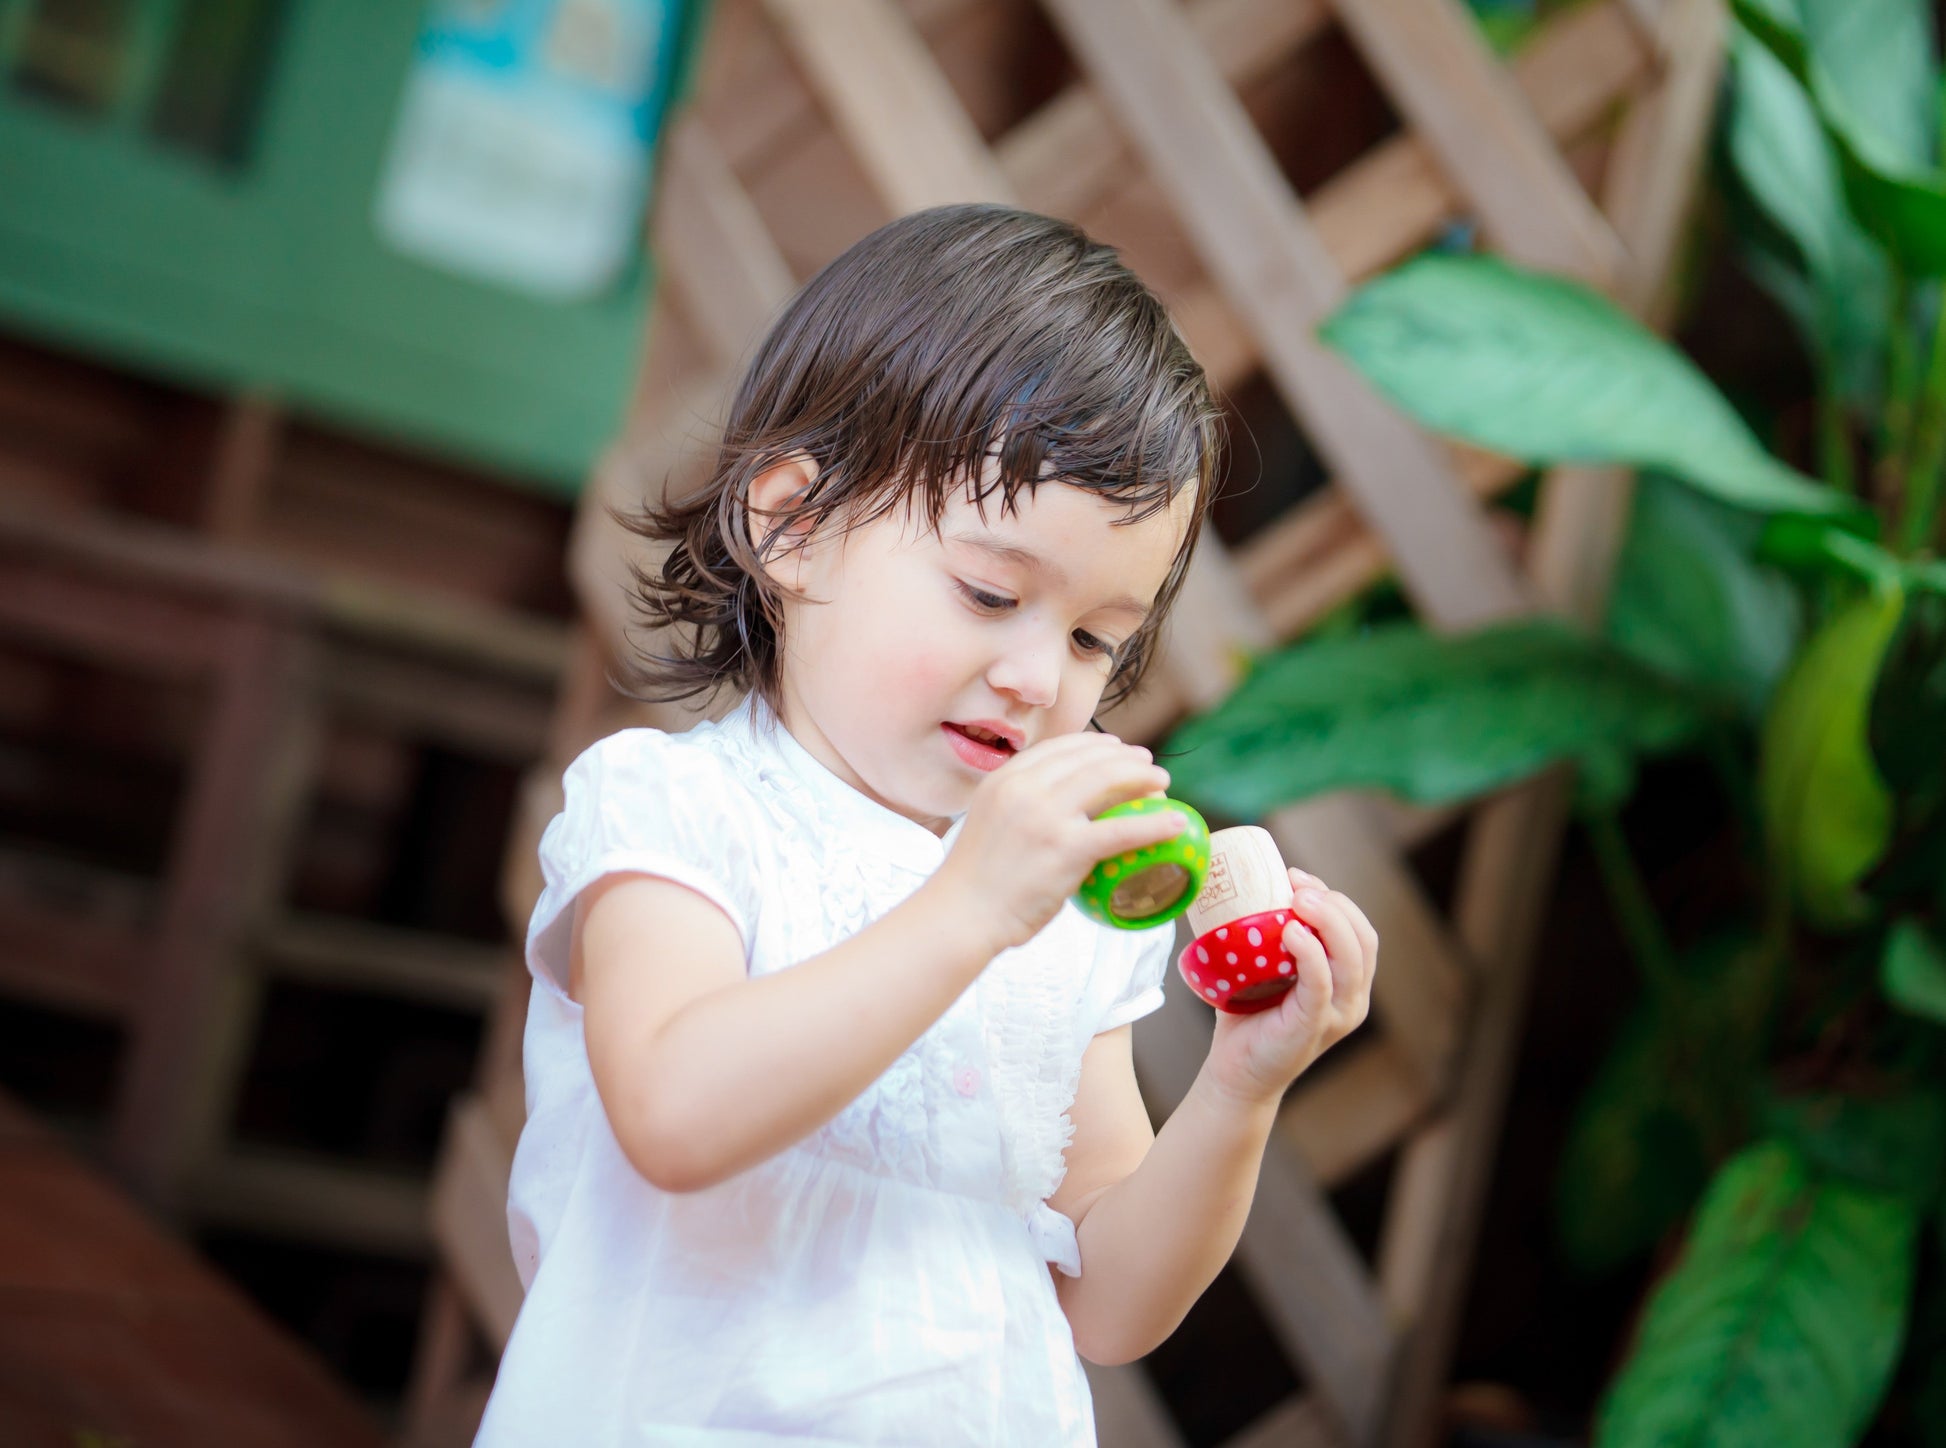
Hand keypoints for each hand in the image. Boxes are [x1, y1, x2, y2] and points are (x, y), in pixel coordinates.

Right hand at [929, 732, 1189, 955]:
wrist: (961, 914)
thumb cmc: (975, 881)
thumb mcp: (990, 822)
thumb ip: (1019, 806)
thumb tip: (1057, 808)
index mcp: (1005, 778)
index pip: (1059, 748)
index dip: (1095, 745)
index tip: (1116, 749)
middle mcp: (1025, 788)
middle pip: (1089, 759)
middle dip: (1125, 757)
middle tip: (1149, 766)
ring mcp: (1046, 816)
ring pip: (1108, 782)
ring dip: (1143, 778)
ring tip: (1163, 784)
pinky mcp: (1066, 848)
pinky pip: (1121, 829)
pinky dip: (1154, 823)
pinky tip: (1174, 823)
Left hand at [1204, 868, 1377, 1106]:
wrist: (1235, 1073)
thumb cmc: (1248, 1014)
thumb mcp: (1269, 966)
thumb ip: (1273, 933)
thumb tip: (1256, 882)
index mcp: (1349, 982)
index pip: (1360, 929)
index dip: (1336, 897)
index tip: (1296, 876)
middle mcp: (1353, 998)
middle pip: (1363, 938)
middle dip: (1335, 903)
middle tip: (1296, 884)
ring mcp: (1337, 1015)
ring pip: (1351, 958)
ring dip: (1328, 920)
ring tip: (1297, 899)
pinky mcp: (1313, 1027)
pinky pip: (1322, 983)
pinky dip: (1310, 952)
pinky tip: (1290, 931)